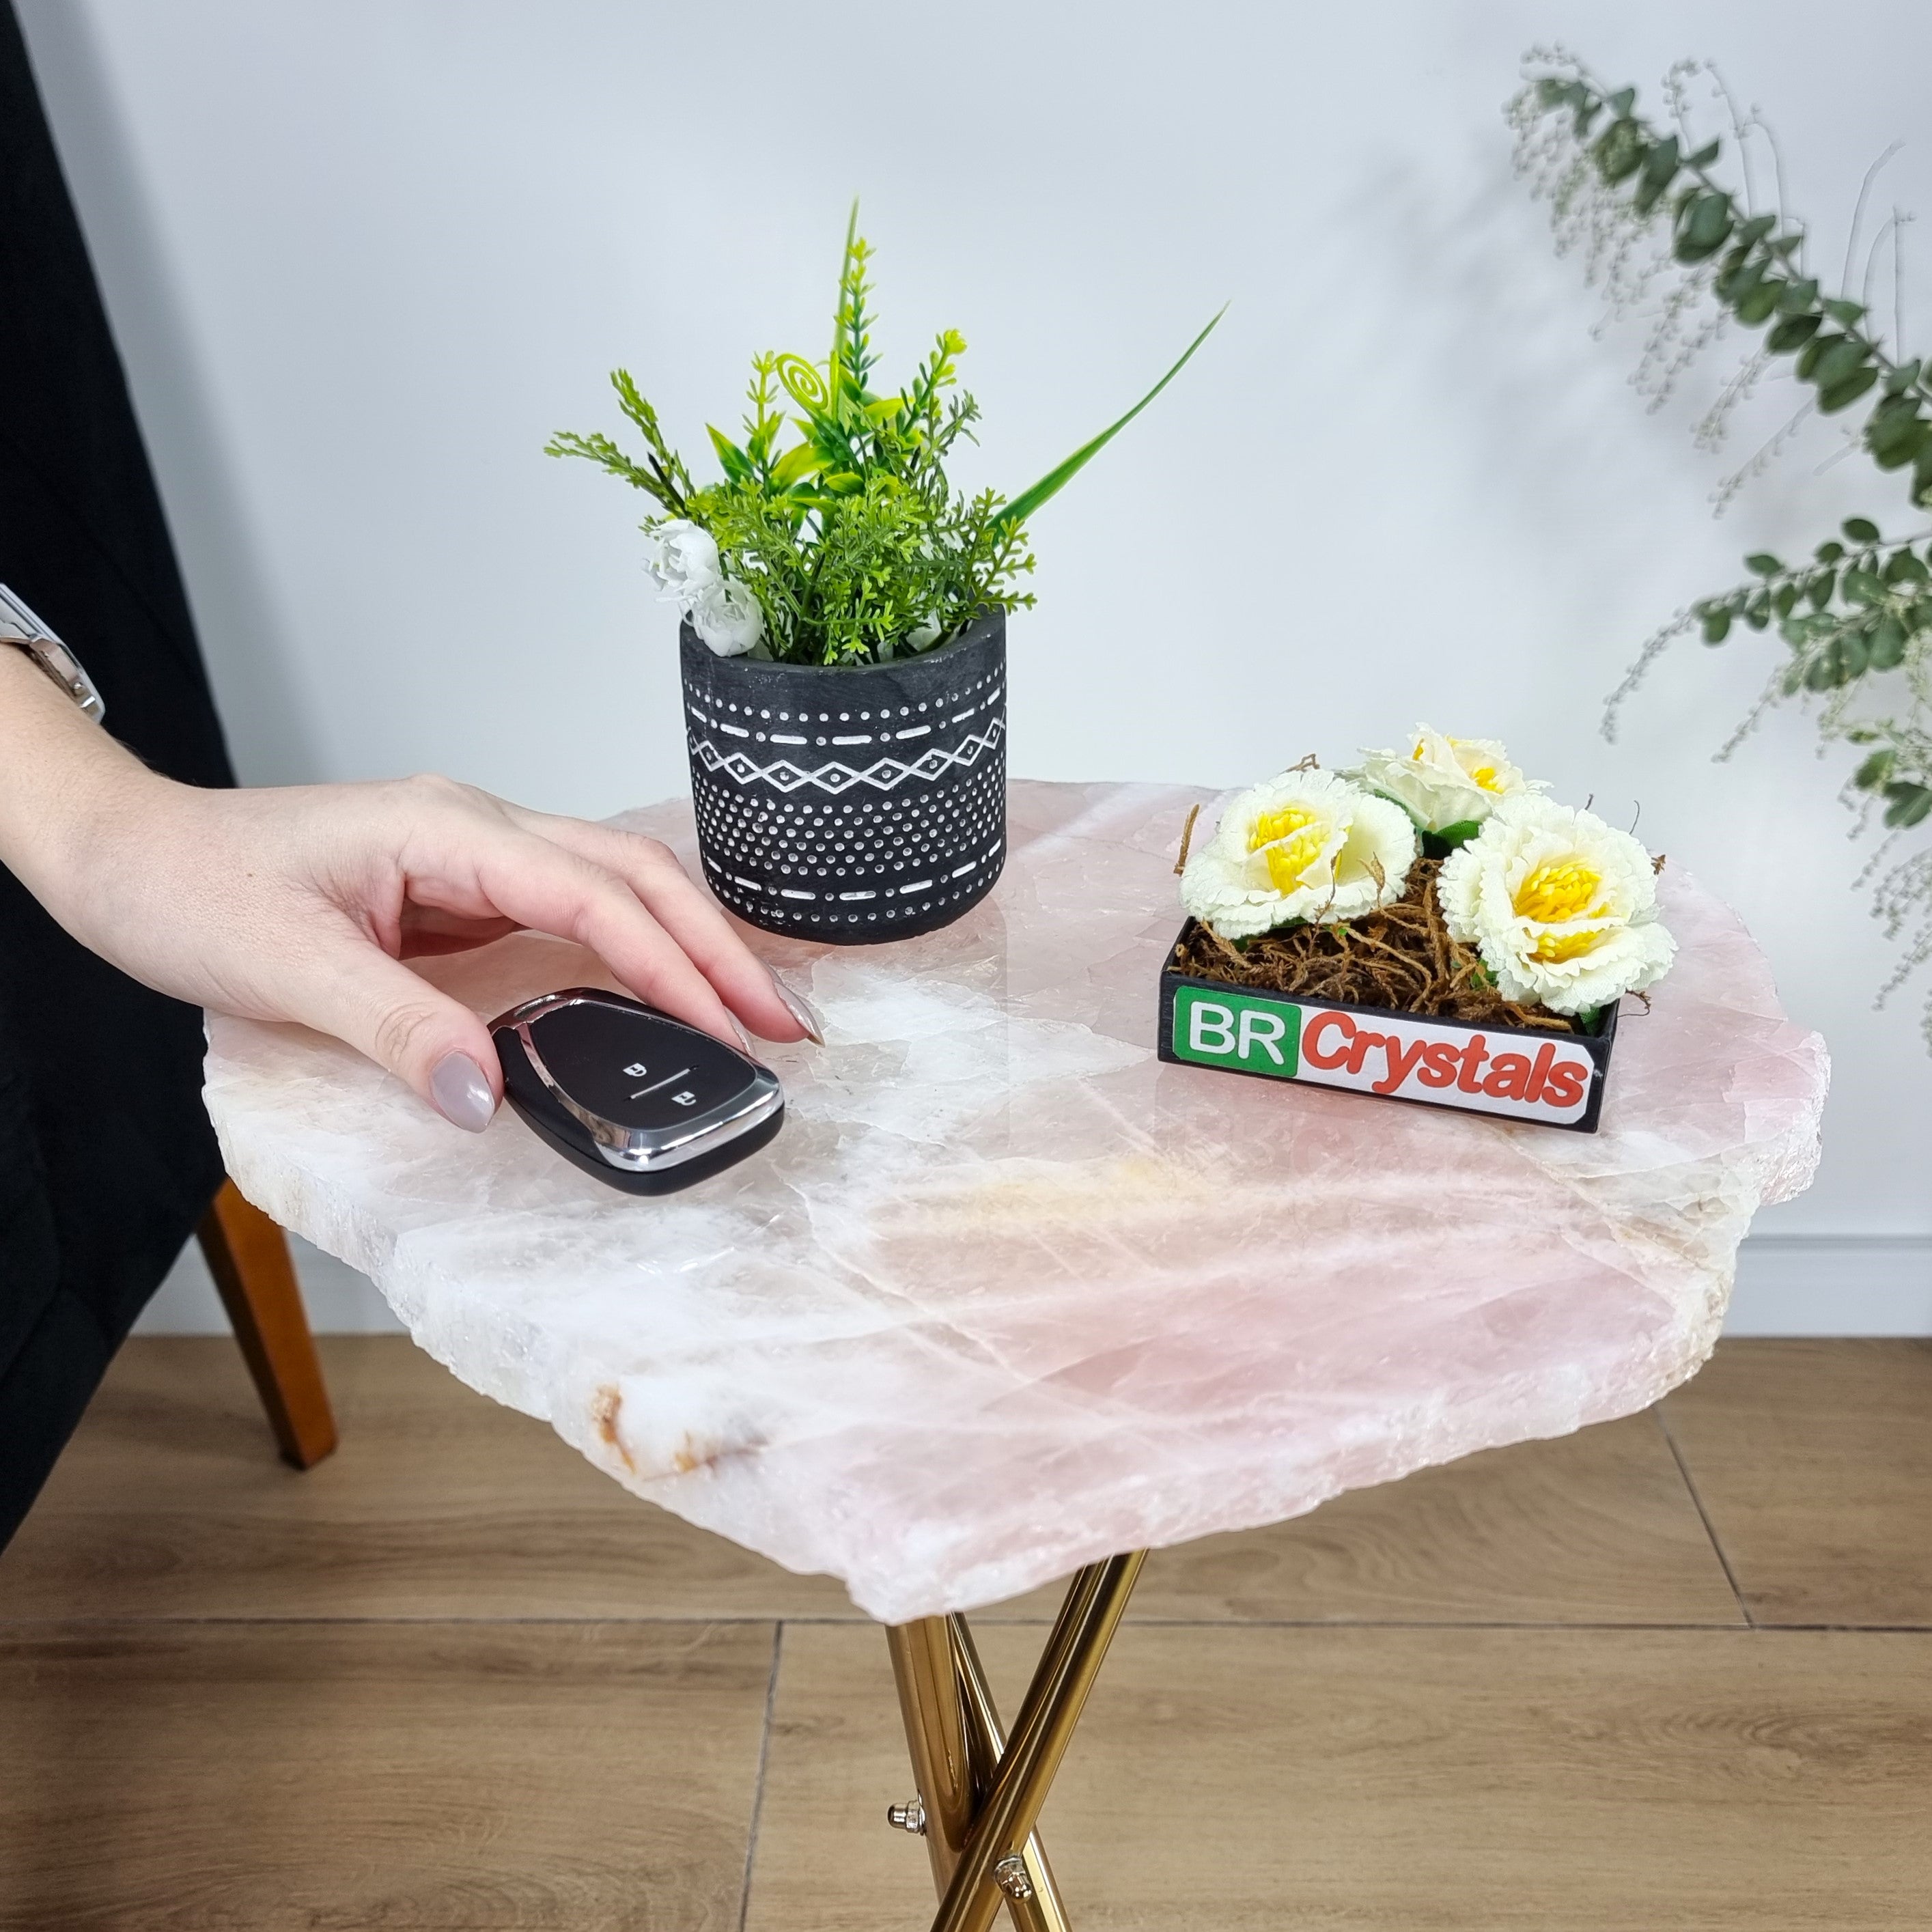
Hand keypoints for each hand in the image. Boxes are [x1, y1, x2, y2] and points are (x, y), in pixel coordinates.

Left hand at [0, 651, 817, 1128]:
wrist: (119, 850)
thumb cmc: (183, 885)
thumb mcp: (281, 964)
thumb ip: (395, 1027)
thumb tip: (493, 1096)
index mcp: (448, 829)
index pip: (595, 896)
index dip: (671, 967)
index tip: (731, 1033)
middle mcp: (476, 828)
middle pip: (634, 875)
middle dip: (718, 949)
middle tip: (788, 1027)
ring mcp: (471, 855)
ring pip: (614, 887)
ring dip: (687, 948)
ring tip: (751, 1015)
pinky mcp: (458, 890)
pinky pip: (570, 916)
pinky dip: (633, 954)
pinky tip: (661, 997)